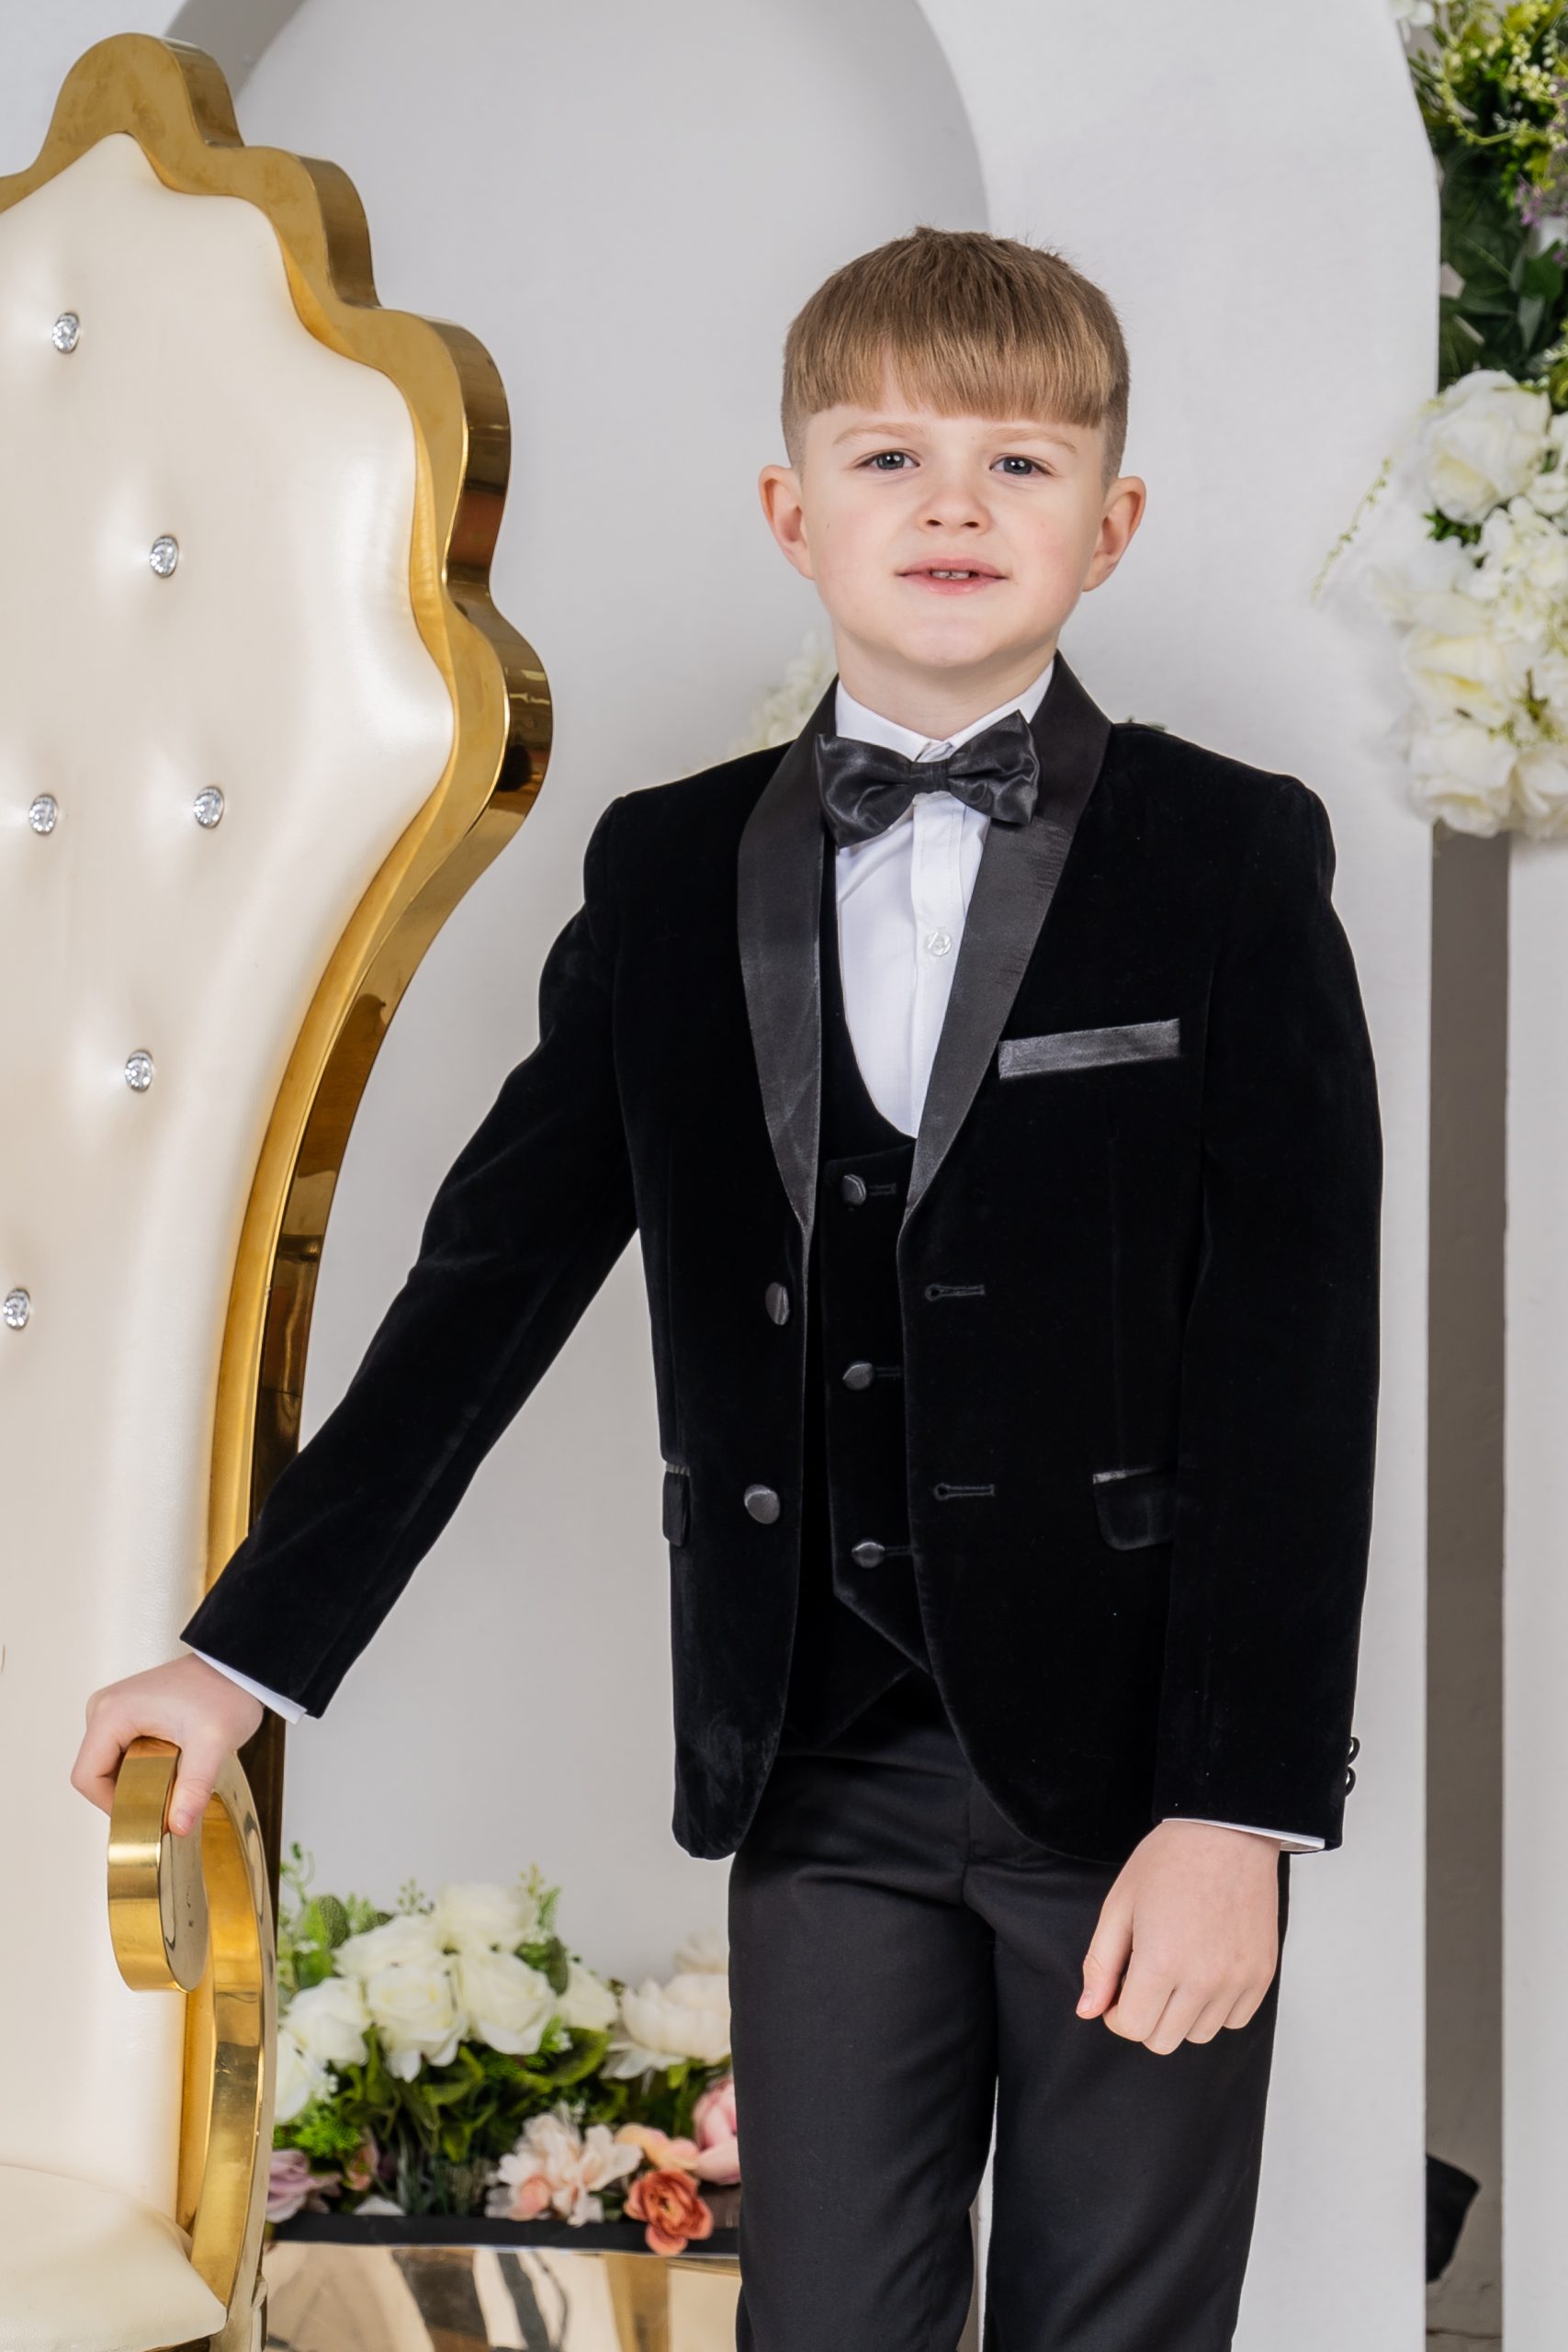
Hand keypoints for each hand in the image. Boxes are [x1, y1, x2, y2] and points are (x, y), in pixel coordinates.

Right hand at [71, 1653, 264, 1838]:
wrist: (237, 1667)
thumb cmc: (225, 1691)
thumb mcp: (212, 1744)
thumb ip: (193, 1788)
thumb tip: (177, 1827)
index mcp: (111, 1714)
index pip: (87, 1778)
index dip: (111, 1805)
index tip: (146, 1815)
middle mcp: (104, 1709)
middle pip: (96, 1774)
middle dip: (127, 1795)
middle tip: (165, 1803)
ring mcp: (114, 1711)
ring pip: (109, 1766)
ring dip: (135, 1783)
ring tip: (173, 1783)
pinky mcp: (127, 1715)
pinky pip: (121, 1754)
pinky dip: (140, 1770)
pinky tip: (170, 1769)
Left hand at [1075, 1820, 1281, 2052]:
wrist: (1226, 1833)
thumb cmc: (1168, 1862)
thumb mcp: (1119, 1905)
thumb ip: (1100, 1964)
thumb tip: (1088, 2011)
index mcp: (1161, 1963)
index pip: (1131, 2028)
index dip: (1116, 2013)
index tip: (1118, 1989)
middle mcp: (1203, 1981)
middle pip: (1163, 2040)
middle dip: (1144, 2016)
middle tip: (1144, 1978)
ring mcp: (1237, 1981)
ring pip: (1199, 2034)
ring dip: (1180, 2015)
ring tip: (1177, 1971)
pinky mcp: (1262, 1976)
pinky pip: (1234, 2020)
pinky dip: (1215, 2008)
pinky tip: (1205, 1972)